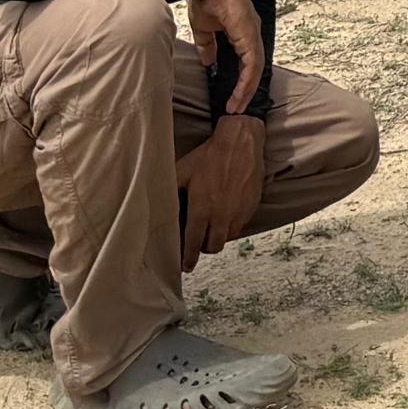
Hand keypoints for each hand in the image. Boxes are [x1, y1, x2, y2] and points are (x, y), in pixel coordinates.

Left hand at [176, 111, 265, 266]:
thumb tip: (156, 205)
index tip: (185, 266)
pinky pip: (240, 225)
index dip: (188, 258)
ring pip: (228, 238)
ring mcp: (238, 211)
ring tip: (211, 229)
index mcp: (201, 208)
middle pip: (213, 246)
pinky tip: (225, 216)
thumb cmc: (208, 156)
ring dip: (218, 238)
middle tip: (197, 244)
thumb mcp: (182, 171)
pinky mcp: (251, 206)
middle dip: (203, 249)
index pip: (193, 243)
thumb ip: (170, 192)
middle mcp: (221, 215)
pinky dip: (231, 226)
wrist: (240, 142)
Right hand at [184, 0, 267, 115]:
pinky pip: (252, 65)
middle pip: (254, 68)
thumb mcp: (206, 30)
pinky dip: (247, 82)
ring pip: (255, 69)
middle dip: (246, 89)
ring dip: (247, 90)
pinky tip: (239, 94)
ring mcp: (253, 34)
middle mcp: (252, 33)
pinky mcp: (250, 37)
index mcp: (243, 31)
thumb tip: (208, 62)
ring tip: (237, 107)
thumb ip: (209, 46)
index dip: (242, 78)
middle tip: (237, 107)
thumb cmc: (206, 0)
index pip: (247, 60)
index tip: (233, 95)